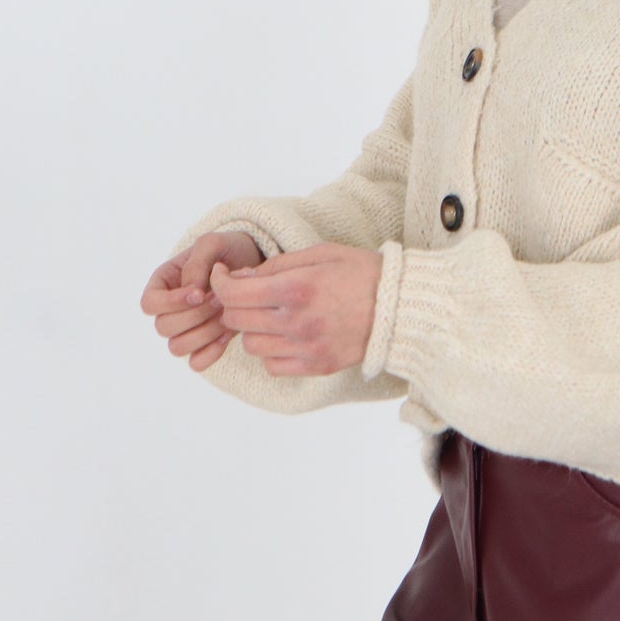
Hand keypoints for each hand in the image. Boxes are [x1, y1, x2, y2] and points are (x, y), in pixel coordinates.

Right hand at [140, 230, 264, 372]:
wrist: (253, 263)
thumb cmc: (228, 250)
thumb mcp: (212, 243)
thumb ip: (197, 263)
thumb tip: (190, 290)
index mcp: (163, 283)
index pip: (148, 303)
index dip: (170, 303)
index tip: (199, 293)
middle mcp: (169, 309)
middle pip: (164, 327)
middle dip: (195, 315)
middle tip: (221, 299)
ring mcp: (185, 330)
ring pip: (178, 347)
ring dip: (205, 332)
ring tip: (227, 313)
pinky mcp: (204, 345)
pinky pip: (197, 362)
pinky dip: (212, 351)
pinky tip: (229, 332)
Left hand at [209, 242, 383, 376]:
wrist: (399, 307)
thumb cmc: (361, 273)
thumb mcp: (321, 253)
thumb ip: (278, 265)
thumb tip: (241, 278)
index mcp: (297, 288)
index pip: (235, 294)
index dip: (220, 283)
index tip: (223, 277)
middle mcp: (297, 321)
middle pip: (237, 320)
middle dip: (233, 304)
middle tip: (246, 294)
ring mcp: (305, 348)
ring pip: (251, 345)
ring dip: (253, 329)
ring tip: (270, 315)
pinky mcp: (315, 366)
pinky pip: (272, 365)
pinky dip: (271, 351)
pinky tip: (285, 335)